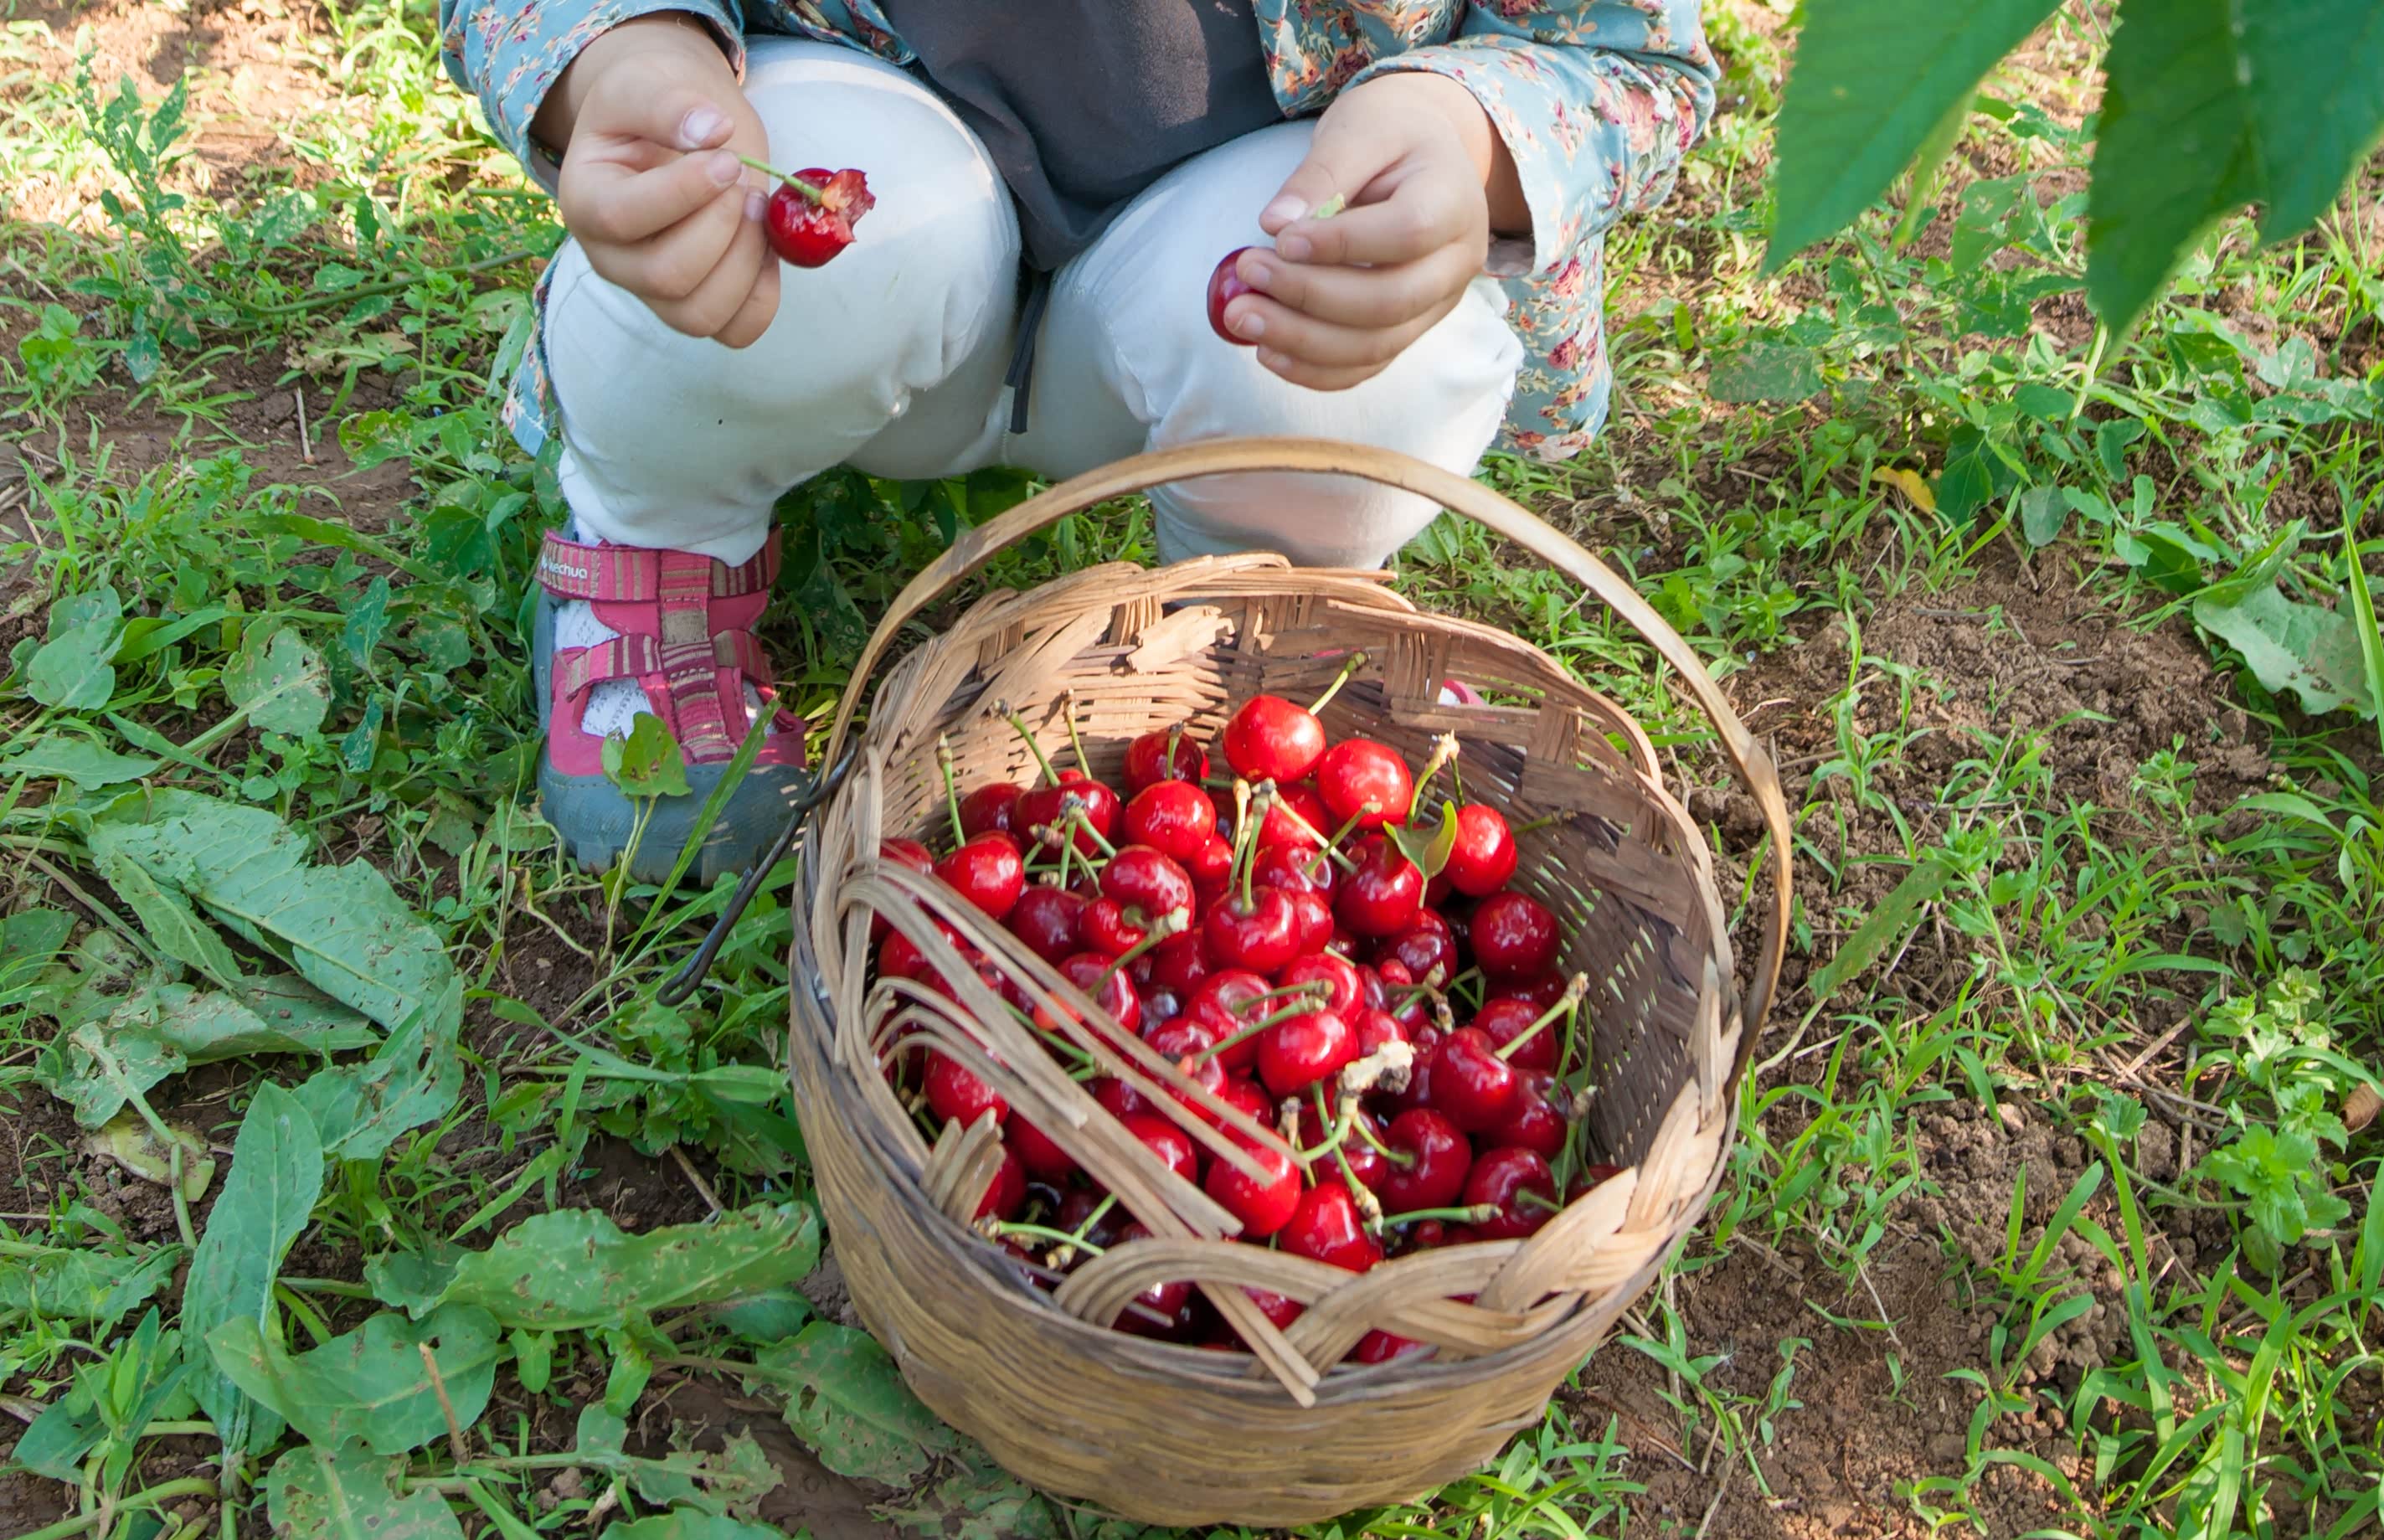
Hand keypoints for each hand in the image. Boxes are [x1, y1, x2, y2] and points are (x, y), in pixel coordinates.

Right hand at [536, 15, 778, 346]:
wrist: (671, 127)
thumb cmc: (651, 105)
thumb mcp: (647, 84)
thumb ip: (668, 104)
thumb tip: (712, 131)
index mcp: (584, 201)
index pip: (622, 219)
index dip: (683, 193)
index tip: (726, 159)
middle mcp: (611, 259)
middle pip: (667, 277)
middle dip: (721, 228)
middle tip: (743, 181)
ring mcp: (653, 291)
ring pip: (700, 314)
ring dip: (745, 262)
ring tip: (756, 208)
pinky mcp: (697, 305)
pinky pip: (736, 330)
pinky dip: (763, 295)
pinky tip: (767, 247)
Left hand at [1221, 73, 1523, 389]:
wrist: (1424, 154)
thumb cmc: (1391, 132)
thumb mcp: (1359, 129)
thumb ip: (1321, 173)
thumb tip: (1274, 225)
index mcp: (1454, 200)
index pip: (1408, 232)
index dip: (1342, 244)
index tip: (1280, 239)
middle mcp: (1457, 262)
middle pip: (1390, 300)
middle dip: (1310, 296)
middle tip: (1246, 273)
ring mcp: (1437, 304)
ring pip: (1377, 345)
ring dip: (1302, 342)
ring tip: (1240, 318)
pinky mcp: (1410, 329)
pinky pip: (1367, 366)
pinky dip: (1315, 370)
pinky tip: (1266, 352)